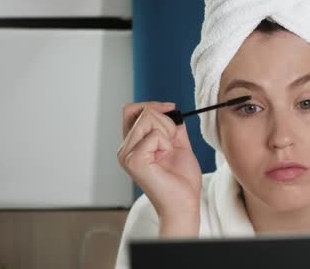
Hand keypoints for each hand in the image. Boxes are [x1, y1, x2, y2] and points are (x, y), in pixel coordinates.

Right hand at [118, 102, 201, 233]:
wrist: (184, 203)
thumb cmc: (181, 180)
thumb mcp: (178, 144)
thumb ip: (172, 127)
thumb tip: (170, 109)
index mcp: (132, 144)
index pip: (131, 110)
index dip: (153, 106)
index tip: (170, 110)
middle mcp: (125, 149)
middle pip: (143, 111)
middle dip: (165, 122)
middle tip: (171, 144)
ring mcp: (127, 155)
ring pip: (148, 118)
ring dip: (167, 132)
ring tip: (168, 153)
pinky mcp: (134, 160)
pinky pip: (154, 134)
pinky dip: (166, 143)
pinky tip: (165, 158)